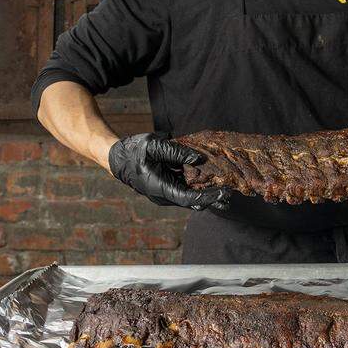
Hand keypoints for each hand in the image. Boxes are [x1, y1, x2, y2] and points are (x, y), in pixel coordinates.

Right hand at [108, 133, 227, 210]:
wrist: (117, 158)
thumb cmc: (134, 150)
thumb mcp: (154, 145)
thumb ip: (176, 151)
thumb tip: (198, 159)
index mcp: (160, 187)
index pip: (189, 198)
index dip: (208, 197)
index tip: (224, 193)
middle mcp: (163, 195)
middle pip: (192, 202)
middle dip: (211, 199)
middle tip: (230, 194)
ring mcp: (164, 194)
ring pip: (189, 198)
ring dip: (206, 195)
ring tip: (226, 192)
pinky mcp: (166, 188)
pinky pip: (184, 191)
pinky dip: (197, 188)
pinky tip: (211, 183)